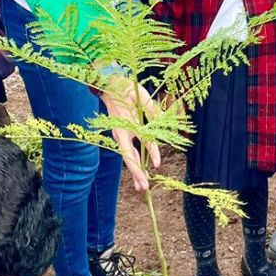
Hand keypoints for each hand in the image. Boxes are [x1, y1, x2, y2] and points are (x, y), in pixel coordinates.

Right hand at [100, 76, 160, 191]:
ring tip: (142, 187)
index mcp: (126, 124)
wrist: (110, 87)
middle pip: (129, 157)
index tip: (157, 165)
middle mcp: (122, 133)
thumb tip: (164, 119)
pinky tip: (140, 173)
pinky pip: (129, 152)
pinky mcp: (122, 136)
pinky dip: (134, 163)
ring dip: (135, 172)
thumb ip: (153, 109)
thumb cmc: (126, 90)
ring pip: (128, 157)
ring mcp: (121, 135)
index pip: (140, 142)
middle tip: (144, 188)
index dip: (150, 153)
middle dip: (136, 173)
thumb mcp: (142, 96)